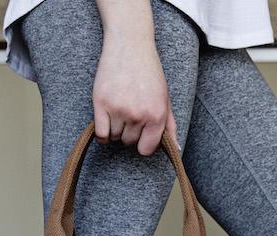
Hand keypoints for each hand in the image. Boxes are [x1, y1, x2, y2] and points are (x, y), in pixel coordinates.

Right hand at [92, 2, 176, 155]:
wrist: (130, 46)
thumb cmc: (149, 73)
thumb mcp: (165, 99)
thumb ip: (170, 126)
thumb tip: (175, 149)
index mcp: (156, 115)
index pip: (146, 149)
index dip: (142, 144)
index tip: (140, 135)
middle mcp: (138, 115)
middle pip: (129, 142)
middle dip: (129, 132)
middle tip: (129, 114)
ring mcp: (119, 109)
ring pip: (115, 137)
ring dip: (115, 129)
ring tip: (119, 111)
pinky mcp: (101, 102)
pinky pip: (101, 133)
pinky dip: (102, 134)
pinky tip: (106, 122)